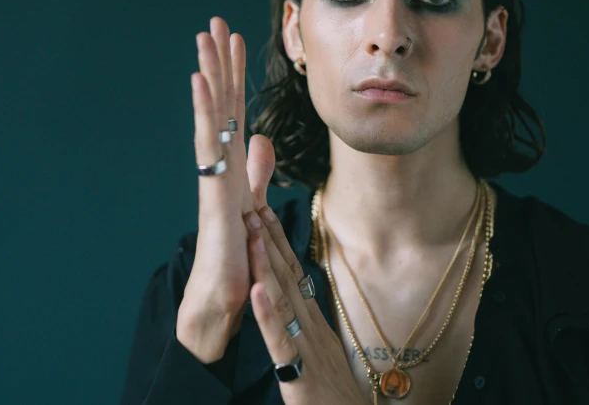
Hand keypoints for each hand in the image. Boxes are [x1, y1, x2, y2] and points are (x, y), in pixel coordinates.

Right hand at [176, 17, 276, 362]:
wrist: (223, 295)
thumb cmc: (236, 254)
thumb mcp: (254, 203)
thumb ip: (258, 171)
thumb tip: (262, 139)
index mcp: (233, 164)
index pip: (234, 110)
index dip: (235, 75)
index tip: (234, 40)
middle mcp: (220, 163)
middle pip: (220, 103)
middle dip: (219, 62)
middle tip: (214, 21)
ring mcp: (214, 173)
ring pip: (210, 114)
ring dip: (208, 74)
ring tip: (204, 36)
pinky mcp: (213, 188)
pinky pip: (207, 142)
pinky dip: (202, 109)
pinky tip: (200, 79)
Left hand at [242, 200, 367, 404]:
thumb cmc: (336, 399)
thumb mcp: (323, 356)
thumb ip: (309, 329)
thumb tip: (299, 301)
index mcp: (314, 324)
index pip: (294, 275)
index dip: (278, 243)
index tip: (264, 212)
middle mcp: (312, 329)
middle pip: (287, 277)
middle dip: (268, 240)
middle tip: (253, 204)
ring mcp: (307, 350)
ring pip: (283, 300)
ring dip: (266, 264)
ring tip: (252, 233)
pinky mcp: (300, 376)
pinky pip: (280, 342)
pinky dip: (268, 315)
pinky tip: (256, 291)